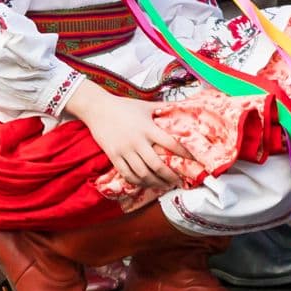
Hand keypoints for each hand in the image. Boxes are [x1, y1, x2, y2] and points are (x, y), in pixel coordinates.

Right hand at [66, 80, 183, 196]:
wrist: (98, 109)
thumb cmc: (123, 106)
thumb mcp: (146, 105)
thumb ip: (163, 108)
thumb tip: (182, 105)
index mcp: (148, 128)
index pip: (170, 143)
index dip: (183, 153)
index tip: (192, 160)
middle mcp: (137, 142)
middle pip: (157, 165)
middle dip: (169, 176)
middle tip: (178, 181)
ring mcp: (124, 151)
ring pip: (142, 174)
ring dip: (155, 182)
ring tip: (163, 185)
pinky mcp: (113, 157)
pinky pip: (127, 174)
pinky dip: (138, 182)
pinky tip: (145, 183)